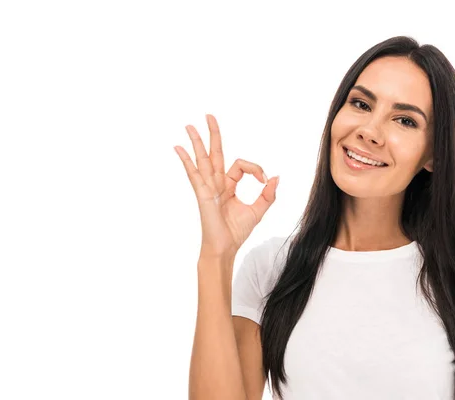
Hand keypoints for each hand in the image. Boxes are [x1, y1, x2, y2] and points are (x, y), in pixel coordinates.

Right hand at [174, 114, 279, 258]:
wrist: (225, 248)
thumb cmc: (236, 232)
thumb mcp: (258, 210)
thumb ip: (268, 194)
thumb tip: (275, 177)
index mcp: (229, 185)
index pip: (240, 165)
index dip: (255, 168)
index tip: (265, 179)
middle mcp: (216, 183)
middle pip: (215, 153)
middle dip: (213, 134)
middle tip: (209, 116)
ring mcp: (208, 188)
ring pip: (203, 160)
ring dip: (196, 142)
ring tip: (190, 125)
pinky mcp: (203, 194)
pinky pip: (194, 175)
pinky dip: (186, 161)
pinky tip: (178, 148)